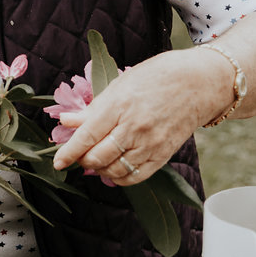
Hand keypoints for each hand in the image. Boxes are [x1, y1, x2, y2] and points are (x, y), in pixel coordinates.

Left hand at [50, 49, 232, 183]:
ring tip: (96, 160)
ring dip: (99, 170)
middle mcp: (135, 127)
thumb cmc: (156, 77)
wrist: (198, 83)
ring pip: (114, 171)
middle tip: (79, 155)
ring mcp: (150, 144)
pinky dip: (119, 179)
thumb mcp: (120, 84)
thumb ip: (93, 108)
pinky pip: (135, 177)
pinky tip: (114, 169)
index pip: (87, 136)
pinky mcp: (163, 155)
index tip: (57, 162)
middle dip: (82, 160)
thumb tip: (66, 121)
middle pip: (98, 157)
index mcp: (120, 105)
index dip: (68, 152)